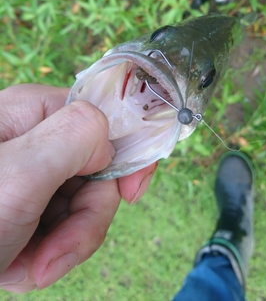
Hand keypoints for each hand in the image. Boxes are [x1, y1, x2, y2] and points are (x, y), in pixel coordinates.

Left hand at [0, 84, 157, 291]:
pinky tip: (19, 267)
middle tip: (54, 253)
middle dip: (84, 219)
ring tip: (28, 266)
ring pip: (81, 205)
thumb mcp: (19, 175)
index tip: (132, 194)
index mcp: (33, 112)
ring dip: (64, 244)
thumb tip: (109, 138)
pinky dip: (48, 254)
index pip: (102, 120)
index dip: (125, 156)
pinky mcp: (23, 207)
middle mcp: (33, 139)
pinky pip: (61, 227)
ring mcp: (28, 175)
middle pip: (96, 171)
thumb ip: (74, 137)